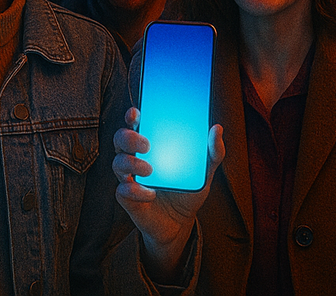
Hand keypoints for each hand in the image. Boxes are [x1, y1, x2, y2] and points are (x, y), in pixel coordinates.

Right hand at [113, 107, 223, 279]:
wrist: (180, 223)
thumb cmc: (187, 190)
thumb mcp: (204, 172)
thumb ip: (211, 152)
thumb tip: (218, 129)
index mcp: (150, 144)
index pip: (136, 124)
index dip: (132, 116)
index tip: (136, 113)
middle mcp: (135, 157)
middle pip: (121, 138)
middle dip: (129, 137)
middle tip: (147, 144)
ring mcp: (129, 177)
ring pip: (118, 162)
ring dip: (132, 164)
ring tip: (149, 170)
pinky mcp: (127, 197)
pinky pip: (122, 190)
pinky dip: (135, 191)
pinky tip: (151, 194)